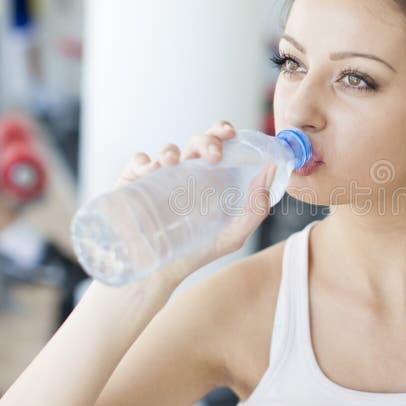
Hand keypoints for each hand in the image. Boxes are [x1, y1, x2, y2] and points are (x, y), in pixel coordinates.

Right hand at [114, 120, 275, 283]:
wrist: (158, 274)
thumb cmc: (196, 252)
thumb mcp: (232, 235)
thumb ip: (255, 209)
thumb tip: (271, 175)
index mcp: (211, 177)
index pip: (219, 144)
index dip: (223, 132)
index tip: (231, 133)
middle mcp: (187, 172)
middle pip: (197, 143)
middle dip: (206, 140)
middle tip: (214, 155)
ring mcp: (160, 177)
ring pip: (168, 150)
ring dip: (172, 150)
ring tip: (173, 163)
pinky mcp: (134, 184)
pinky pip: (138, 163)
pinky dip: (143, 161)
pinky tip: (150, 170)